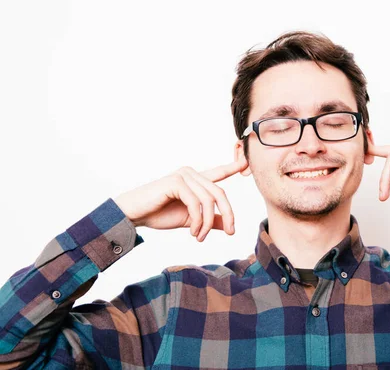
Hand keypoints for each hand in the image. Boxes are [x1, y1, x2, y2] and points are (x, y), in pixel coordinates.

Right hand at [113, 158, 247, 241]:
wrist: (133, 215)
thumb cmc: (159, 214)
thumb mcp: (191, 220)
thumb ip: (210, 220)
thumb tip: (228, 226)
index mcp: (196, 180)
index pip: (220, 172)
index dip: (235, 166)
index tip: (247, 161)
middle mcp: (192, 174)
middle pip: (220, 193)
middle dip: (228, 214)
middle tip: (230, 232)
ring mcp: (184, 176)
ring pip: (210, 200)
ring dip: (208, 223)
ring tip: (200, 237)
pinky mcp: (176, 182)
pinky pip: (196, 203)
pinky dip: (198, 221)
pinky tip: (193, 232)